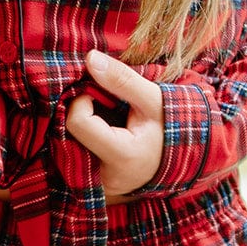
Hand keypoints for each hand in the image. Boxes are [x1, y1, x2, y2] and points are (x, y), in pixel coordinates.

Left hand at [65, 50, 162, 197]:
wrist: (180, 161)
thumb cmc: (169, 127)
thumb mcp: (152, 99)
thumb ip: (121, 79)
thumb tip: (90, 58)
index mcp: (122, 156)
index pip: (76, 122)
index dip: (82, 100)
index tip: (98, 95)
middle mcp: (105, 178)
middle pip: (67, 134)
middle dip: (79, 113)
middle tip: (101, 108)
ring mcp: (97, 186)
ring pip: (66, 146)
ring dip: (78, 126)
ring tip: (103, 122)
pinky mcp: (91, 187)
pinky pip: (71, 158)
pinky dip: (79, 141)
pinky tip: (98, 136)